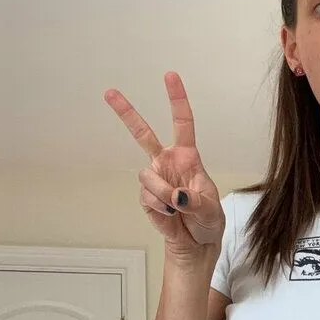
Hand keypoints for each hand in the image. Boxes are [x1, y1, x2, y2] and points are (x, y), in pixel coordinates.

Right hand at [104, 72, 224, 261]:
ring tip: (177, 207)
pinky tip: (169, 214)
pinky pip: (147, 197)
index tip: (170, 76)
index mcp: (187, 157)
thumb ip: (195, 201)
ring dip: (163, 194)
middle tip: (109, 92)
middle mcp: (167, 163)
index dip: (176, 99)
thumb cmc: (208, 221)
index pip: (182, 123)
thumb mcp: (211, 210)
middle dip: (126, 113)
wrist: (197, 243)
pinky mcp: (146, 197)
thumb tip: (176, 196)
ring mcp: (155, 179)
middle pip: (143, 133)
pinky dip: (159, 207)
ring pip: (147, 176)